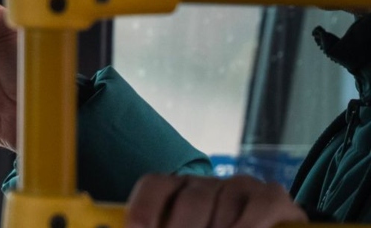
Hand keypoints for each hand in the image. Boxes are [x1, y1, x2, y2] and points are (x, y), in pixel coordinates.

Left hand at [127, 174, 305, 227]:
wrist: (268, 227)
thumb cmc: (214, 226)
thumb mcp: (188, 225)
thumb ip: (167, 225)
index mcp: (178, 191)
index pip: (155, 185)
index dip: (144, 206)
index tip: (136, 227)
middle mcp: (206, 183)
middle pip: (191, 202)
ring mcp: (239, 185)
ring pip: (224, 210)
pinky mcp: (271, 195)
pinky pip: (260, 207)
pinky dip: (249, 226)